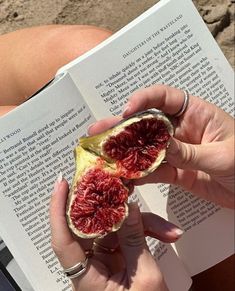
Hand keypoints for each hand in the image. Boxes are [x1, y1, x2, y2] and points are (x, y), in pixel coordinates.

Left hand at [50, 178, 182, 290]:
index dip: (58, 210)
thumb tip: (129, 207)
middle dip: (114, 208)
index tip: (62, 183)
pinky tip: (165, 233)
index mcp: (86, 278)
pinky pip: (125, 237)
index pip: (63, 240)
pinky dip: (145, 233)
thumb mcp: (145, 277)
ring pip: (116, 229)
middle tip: (125, 187)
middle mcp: (89, 267)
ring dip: (143, 226)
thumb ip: (134, 240)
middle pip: (95, 227)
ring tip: (168, 230)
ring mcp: (103, 261)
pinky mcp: (115, 258)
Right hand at [88, 85, 233, 208]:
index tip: (127, 109)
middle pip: (147, 123)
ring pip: (146, 148)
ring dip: (124, 151)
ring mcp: (176, 151)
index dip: (144, 99)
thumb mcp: (222, 155)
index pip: (165, 98)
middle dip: (122, 126)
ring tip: (101, 153)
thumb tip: (158, 148)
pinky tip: (122, 176)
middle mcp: (181, 129)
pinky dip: (138, 174)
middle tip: (98, 130)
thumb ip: (189, 152)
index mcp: (196, 114)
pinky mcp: (176, 172)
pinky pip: (153, 171)